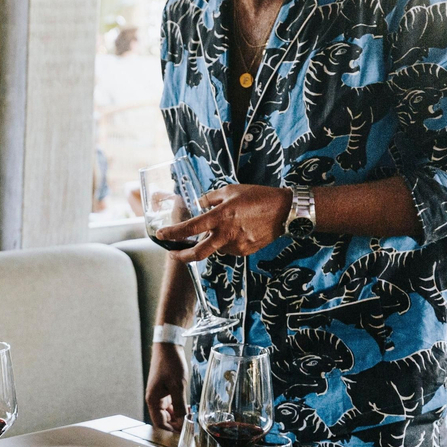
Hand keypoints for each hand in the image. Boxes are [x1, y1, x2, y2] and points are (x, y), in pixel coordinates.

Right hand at [145, 343, 186, 434]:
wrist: (168, 347)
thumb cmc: (170, 364)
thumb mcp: (178, 386)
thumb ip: (180, 406)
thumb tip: (183, 421)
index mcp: (153, 400)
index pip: (160, 423)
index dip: (172, 430)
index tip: (185, 432)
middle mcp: (154, 399)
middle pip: (164, 419)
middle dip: (176, 424)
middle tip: (191, 425)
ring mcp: (159, 395)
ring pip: (168, 413)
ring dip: (178, 416)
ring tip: (191, 416)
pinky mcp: (165, 390)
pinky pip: (171, 404)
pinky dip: (179, 408)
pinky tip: (188, 408)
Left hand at [154, 184, 290, 261]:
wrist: (286, 211)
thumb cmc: (257, 196)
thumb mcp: (231, 190)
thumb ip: (210, 198)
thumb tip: (198, 205)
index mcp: (220, 217)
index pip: (189, 229)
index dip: (172, 233)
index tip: (161, 235)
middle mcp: (226, 234)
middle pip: (197, 253)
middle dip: (181, 256)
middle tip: (173, 253)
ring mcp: (236, 245)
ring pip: (215, 248)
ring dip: (212, 241)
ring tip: (225, 226)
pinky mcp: (245, 251)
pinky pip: (228, 249)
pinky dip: (226, 242)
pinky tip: (236, 230)